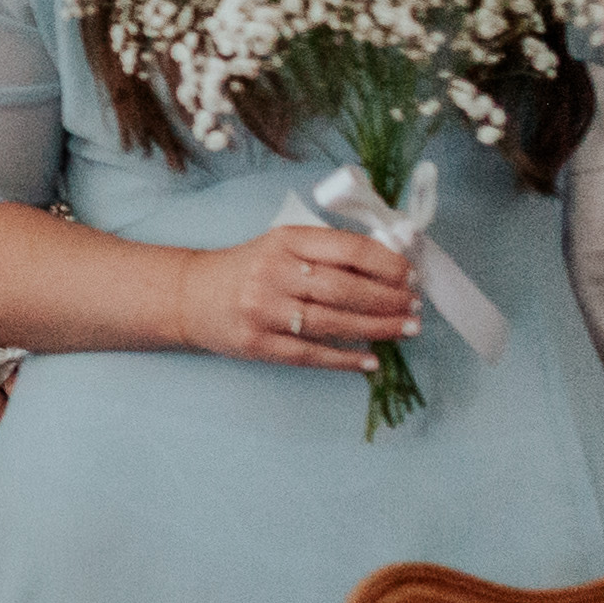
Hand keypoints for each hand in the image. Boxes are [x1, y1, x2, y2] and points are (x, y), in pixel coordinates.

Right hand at [184, 227, 419, 370]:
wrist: (188, 295)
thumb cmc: (247, 268)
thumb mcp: (281, 246)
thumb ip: (326, 251)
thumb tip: (388, 268)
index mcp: (285, 241)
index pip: (347, 249)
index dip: (386, 264)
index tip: (410, 275)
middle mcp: (273, 273)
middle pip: (345, 289)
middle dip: (389, 299)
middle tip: (415, 307)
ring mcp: (264, 311)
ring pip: (333, 323)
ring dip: (378, 328)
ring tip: (406, 329)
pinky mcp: (258, 344)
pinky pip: (311, 354)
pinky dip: (345, 359)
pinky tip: (371, 361)